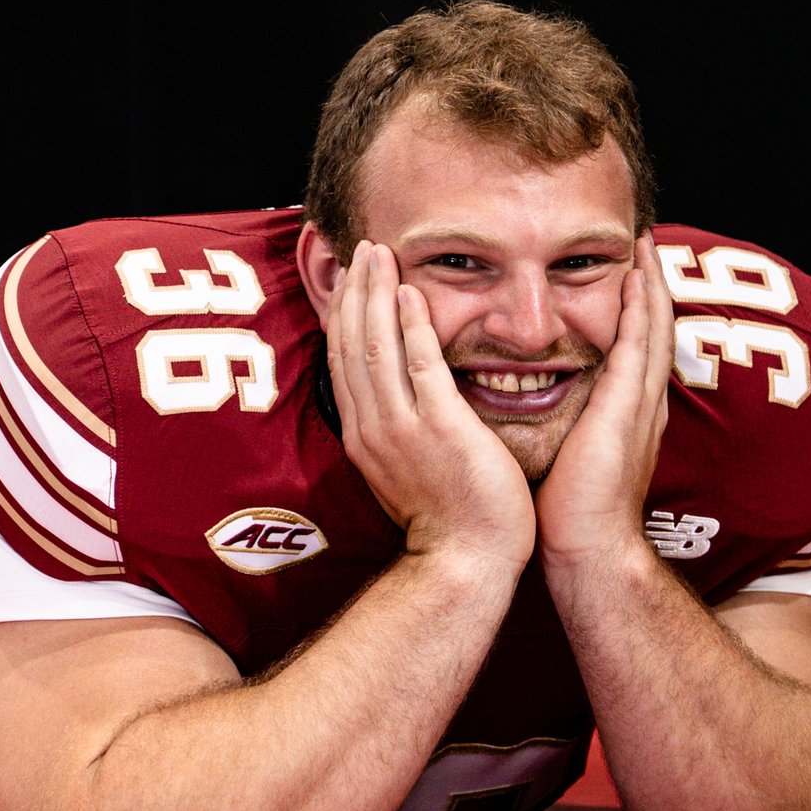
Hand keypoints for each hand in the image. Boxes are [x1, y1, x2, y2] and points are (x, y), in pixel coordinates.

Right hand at [325, 241, 535, 569]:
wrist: (466, 561)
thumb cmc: (449, 520)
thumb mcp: (406, 470)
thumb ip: (398, 430)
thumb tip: (397, 404)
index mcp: (364, 434)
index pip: (344, 361)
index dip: (345, 314)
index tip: (351, 279)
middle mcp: (372, 426)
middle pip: (351, 344)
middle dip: (355, 291)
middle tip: (361, 249)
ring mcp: (401, 427)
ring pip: (376, 347)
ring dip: (376, 295)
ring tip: (379, 255)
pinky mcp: (438, 429)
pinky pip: (419, 366)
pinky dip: (411, 327)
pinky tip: (410, 294)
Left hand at [536, 233, 673, 565]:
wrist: (588, 548)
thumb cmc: (567, 511)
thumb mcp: (564, 453)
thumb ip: (558, 424)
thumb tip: (521, 403)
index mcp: (623, 412)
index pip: (629, 347)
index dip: (629, 309)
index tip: (621, 271)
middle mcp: (639, 401)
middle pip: (649, 329)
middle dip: (648, 285)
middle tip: (643, 241)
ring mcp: (639, 402)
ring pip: (651, 328)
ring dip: (649, 284)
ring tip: (644, 244)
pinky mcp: (627, 407)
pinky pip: (638, 345)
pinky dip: (640, 309)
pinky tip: (635, 278)